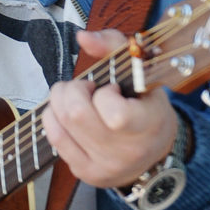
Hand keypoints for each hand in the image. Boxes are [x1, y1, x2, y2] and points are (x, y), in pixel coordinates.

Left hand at [41, 29, 177, 190]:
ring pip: (61, 125)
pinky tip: (68, 114)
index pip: (114, 114)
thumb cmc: (147, 105)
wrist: (155, 151)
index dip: (104, 93)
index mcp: (148, 127)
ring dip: (60, 101)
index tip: (111, 89)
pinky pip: (55, 138)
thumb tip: (83, 37)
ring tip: (76, 98)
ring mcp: (104, 167)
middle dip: (72, 90)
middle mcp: (126, 152)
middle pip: (76, 115)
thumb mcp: (142, 72)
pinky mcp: (86, 173)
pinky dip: (54, 117)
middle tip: (85, 87)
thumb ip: (114, 46)